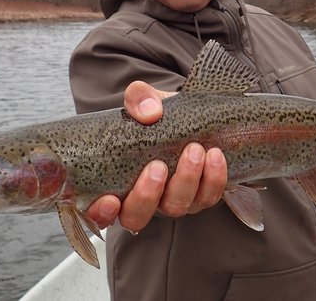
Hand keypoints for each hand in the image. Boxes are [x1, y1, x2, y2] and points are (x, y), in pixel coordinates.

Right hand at [86, 81, 227, 232]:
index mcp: (117, 182)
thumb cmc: (156, 114)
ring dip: (186, 180)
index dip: (102, 214)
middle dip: (147, 195)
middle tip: (158, 165)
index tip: (110, 199)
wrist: (189, 113)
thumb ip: (138, 99)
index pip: (100, 213)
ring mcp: (173, 201)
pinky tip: (215, 155)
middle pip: (137, 216)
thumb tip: (149, 112)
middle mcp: (143, 199)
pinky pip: (208, 197)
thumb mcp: (144, 100)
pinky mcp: (201, 196)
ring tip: (195, 150)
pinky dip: (214, 179)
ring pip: (176, 207)